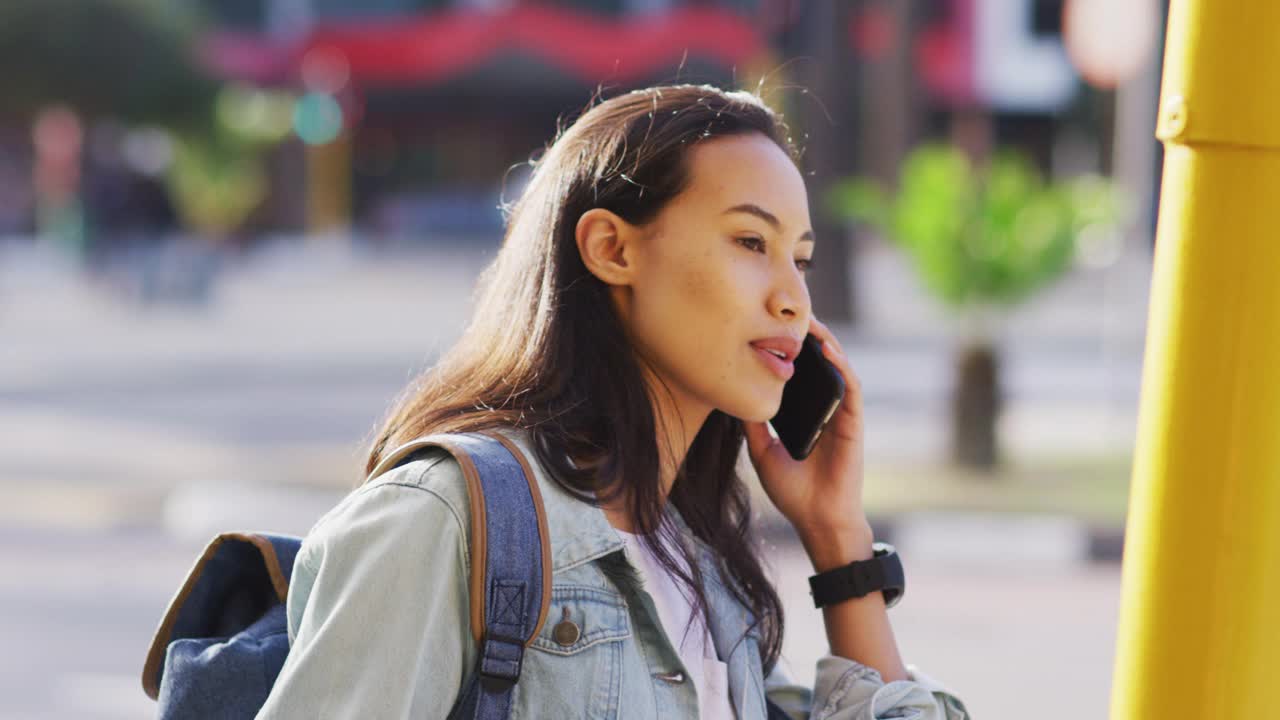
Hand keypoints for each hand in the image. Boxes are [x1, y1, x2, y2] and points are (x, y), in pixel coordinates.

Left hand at [742, 317, 869, 544]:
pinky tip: (827, 350)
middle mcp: (825, 410)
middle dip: (807, 337)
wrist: (818, 519)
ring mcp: (841, 414)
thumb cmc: (794, 491)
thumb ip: (753, 423)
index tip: (771, 326)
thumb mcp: (763, 451)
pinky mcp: (853, 423)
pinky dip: (841, 366)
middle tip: (790, 312)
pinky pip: (850, 387)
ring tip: (809, 320)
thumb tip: (732, 395)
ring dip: (826, 342)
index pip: (800, 374)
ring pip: (837, 368)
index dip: (790, 350)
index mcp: (806, 415)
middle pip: (819, 365)